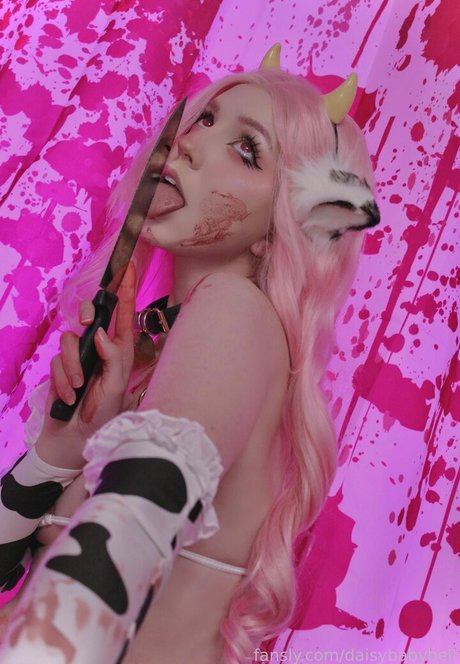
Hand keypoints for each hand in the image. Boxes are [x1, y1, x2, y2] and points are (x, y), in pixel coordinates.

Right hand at [36, 262, 136, 468]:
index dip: (126, 290)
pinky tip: (70, 397)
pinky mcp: (60, 368)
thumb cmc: (103, 414)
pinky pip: (56, 362)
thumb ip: (112, 358)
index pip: (123, 314)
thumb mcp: (115, 387)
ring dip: (73, 367)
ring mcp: (78, 357)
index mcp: (120, 350)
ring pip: (69, 340)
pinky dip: (63, 380)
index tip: (129, 266)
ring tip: (80, 388)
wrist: (75, 438)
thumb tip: (101, 332)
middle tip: (88, 327)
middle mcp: (99, 348)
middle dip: (87, 316)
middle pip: (90, 315)